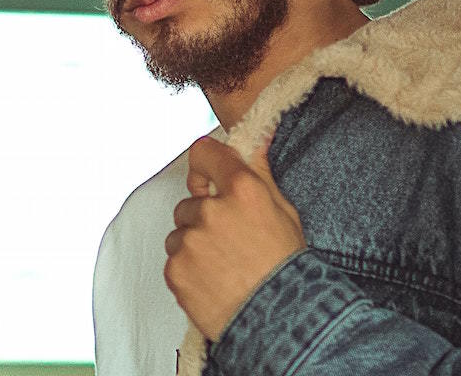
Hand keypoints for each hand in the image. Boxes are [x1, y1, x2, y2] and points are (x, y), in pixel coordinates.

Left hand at [163, 135, 306, 340]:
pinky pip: (174, 259)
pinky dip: (188, 269)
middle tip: (230, 242)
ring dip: (194, 244)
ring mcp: (191, 241)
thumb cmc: (286, 267)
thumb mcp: (283, 212)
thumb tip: (257, 137)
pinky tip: (213, 281)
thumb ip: (260, 173)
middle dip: (204, 217)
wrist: (280, 323)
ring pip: (180, 232)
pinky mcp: (176, 269)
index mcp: (243, 189)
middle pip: (190, 201)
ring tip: (223, 266)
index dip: (205, 167)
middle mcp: (212, 210)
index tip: (208, 180)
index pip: (203, 153)